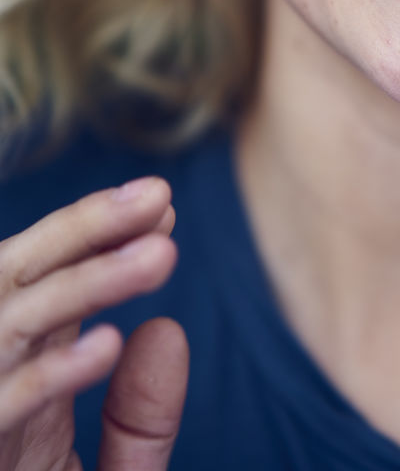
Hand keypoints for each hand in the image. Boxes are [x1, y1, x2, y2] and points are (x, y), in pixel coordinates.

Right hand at [0, 178, 188, 469]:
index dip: (100, 235)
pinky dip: (52, 373)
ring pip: (13, 326)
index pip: (49, 281)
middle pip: (19, 282)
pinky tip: (107, 345)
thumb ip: (140, 420)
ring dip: (85, 284)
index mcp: (15, 377)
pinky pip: (1, 406)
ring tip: (159, 255)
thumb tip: (166, 331)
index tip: (163, 206)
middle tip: (158, 195)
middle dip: (85, 231)